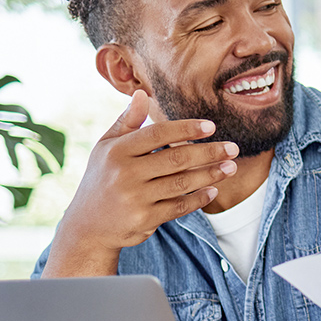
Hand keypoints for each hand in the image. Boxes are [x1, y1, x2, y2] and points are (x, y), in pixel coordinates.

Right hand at [45, 91, 239, 274]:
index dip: (186, 129)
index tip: (211, 126)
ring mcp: (135, 198)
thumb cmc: (101, 180)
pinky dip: (199, 199)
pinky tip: (214, 190)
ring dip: (210, 174)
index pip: (157, 134)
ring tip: (231, 167)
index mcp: (116, 151)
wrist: (87, 226)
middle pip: (175, 158)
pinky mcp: (144, 219)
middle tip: (233, 148)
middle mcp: (125, 174)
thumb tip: (142, 94)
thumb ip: (127, 122)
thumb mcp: (106, 148)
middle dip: (208, 152)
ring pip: (182, 183)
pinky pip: (179, 207)